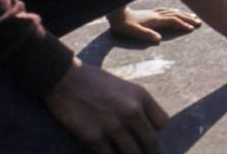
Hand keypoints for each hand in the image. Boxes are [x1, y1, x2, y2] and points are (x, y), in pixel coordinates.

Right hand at [44, 61, 167, 153]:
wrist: (64, 79)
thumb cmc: (94, 82)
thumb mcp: (124, 87)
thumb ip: (136, 105)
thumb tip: (144, 127)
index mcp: (140, 96)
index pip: (162, 123)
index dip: (155, 132)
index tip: (147, 136)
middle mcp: (131, 111)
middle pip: (151, 143)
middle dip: (150, 153)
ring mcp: (113, 125)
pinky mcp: (94, 138)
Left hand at [107, 6, 201, 44]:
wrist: (115, 13)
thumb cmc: (123, 25)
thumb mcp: (133, 31)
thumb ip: (146, 34)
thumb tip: (158, 39)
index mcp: (154, 20)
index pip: (173, 21)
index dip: (183, 24)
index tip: (193, 29)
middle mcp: (156, 15)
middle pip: (176, 15)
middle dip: (188, 18)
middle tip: (199, 22)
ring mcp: (153, 13)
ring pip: (172, 11)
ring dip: (183, 14)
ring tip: (192, 16)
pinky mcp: (149, 13)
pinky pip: (166, 10)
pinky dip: (174, 11)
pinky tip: (175, 11)